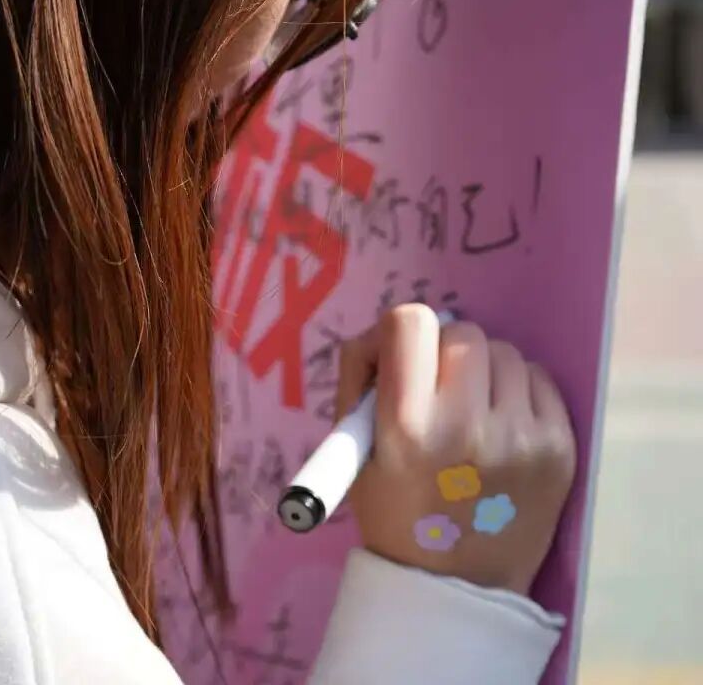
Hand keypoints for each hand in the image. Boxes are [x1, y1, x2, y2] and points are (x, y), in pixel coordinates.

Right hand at [337, 304, 576, 594]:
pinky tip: (501, 428)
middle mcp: (466, 426)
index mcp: (406, 427)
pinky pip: (539, 380)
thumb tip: (388, 333)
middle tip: (437, 390)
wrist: (453, 589)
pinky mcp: (558, 448)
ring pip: (505, 353)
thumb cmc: (394, 515)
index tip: (397, 357)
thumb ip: (364, 382)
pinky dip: (517, 393)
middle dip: (444, 354)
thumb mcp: (354, 451)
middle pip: (463, 332)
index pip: (409, 323)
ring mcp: (520, 438)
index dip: (398, 331)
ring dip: (484, 372)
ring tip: (471, 414)